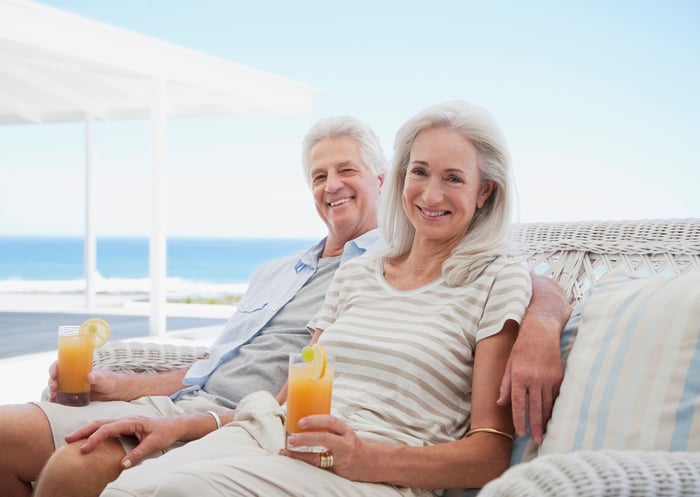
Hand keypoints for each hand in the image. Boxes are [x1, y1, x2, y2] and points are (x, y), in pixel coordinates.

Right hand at [49, 361, 133, 401]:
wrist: (115, 393)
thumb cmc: (110, 381)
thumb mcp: (105, 379)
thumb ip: (98, 377)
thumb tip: (90, 376)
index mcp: (79, 369)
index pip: (63, 364)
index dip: (55, 367)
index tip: (54, 373)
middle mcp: (73, 377)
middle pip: (57, 376)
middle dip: (52, 380)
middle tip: (54, 386)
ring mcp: (72, 387)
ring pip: (57, 387)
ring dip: (52, 391)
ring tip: (53, 396)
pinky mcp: (74, 397)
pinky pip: (61, 398)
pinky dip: (56, 400)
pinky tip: (54, 403)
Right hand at [66, 415, 184, 468]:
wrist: (176, 426)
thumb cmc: (166, 432)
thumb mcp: (154, 444)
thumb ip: (138, 454)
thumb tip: (122, 465)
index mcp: (132, 421)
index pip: (108, 428)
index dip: (95, 438)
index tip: (84, 449)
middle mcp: (126, 419)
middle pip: (100, 422)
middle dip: (84, 430)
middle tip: (68, 439)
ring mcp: (125, 422)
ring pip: (102, 424)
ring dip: (88, 430)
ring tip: (73, 440)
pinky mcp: (126, 427)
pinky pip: (107, 428)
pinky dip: (96, 432)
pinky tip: (89, 440)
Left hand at [279, 415, 371, 480]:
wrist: (370, 463)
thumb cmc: (352, 445)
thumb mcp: (345, 433)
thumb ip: (330, 428)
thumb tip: (305, 420)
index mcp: (346, 431)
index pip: (331, 422)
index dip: (316, 420)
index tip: (301, 421)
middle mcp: (345, 444)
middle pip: (325, 439)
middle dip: (306, 438)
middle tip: (291, 437)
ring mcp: (341, 459)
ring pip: (319, 457)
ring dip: (300, 454)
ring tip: (287, 450)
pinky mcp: (337, 471)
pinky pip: (318, 468)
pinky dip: (304, 463)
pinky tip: (293, 458)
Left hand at [497, 334, 562, 442]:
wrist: (541, 332)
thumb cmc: (521, 348)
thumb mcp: (509, 364)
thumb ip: (505, 385)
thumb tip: (499, 403)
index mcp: (519, 376)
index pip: (518, 403)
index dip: (519, 420)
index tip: (521, 433)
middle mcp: (534, 379)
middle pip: (535, 408)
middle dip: (535, 426)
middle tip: (536, 440)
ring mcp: (548, 379)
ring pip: (548, 405)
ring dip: (546, 420)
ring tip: (544, 433)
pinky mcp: (559, 377)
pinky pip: (556, 397)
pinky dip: (554, 408)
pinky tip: (552, 418)